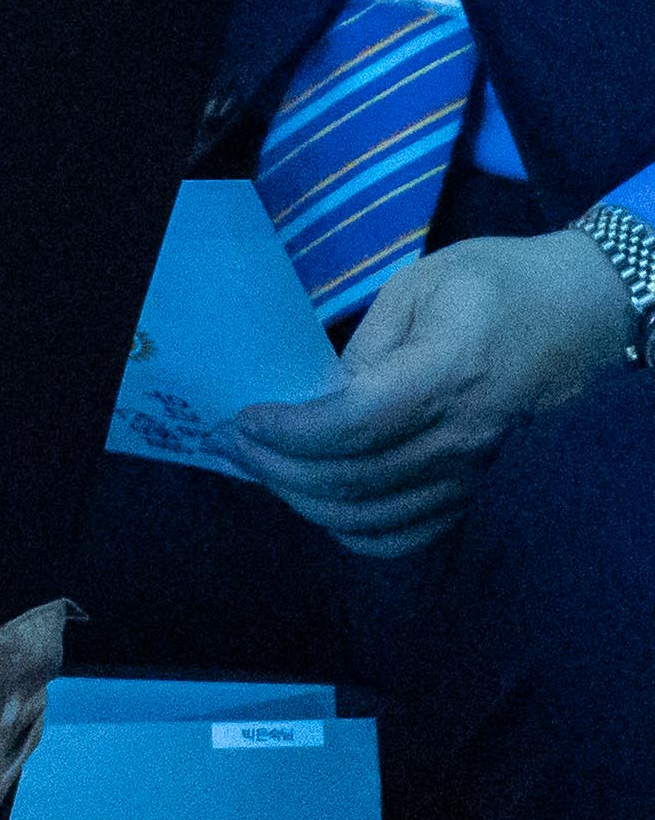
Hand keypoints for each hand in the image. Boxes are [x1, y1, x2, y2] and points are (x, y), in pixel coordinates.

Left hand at [231, 231, 631, 557]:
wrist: (584, 312)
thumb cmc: (499, 285)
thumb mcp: (421, 285)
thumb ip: (367, 346)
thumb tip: (319, 397)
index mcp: (448, 373)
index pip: (355, 426)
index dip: (291, 433)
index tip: (245, 417)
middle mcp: (466, 436)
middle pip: (357, 481)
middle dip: (279, 469)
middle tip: (236, 442)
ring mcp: (476, 471)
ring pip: (378, 519)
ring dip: (305, 501)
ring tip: (265, 468)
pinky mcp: (479, 489)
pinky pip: (413, 534)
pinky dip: (356, 531)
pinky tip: (320, 501)